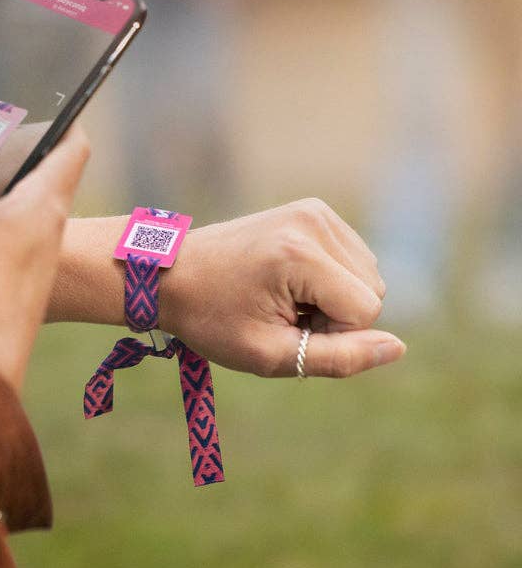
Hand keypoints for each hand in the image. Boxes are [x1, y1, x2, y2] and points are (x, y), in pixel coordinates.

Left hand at [161, 198, 405, 377]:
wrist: (171, 273)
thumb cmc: (212, 319)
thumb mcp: (269, 354)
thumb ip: (339, 357)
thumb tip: (397, 347)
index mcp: (300, 255)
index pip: (366, 311)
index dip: (332, 334)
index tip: (283, 328)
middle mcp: (314, 221)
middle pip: (373, 291)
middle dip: (335, 315)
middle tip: (279, 313)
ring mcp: (315, 210)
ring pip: (368, 275)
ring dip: (333, 297)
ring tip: (280, 297)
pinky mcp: (313, 210)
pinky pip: (353, 258)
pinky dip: (329, 278)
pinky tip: (287, 281)